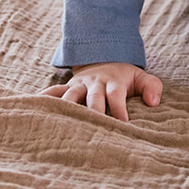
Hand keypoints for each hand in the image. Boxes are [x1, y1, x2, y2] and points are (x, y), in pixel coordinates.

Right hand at [40, 62, 162, 122]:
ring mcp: (78, 86)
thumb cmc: (124, 78)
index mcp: (113, 82)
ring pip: (70, 97)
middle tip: (93, 130)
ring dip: (67, 109)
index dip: (119, 108)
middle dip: (93, 113)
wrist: (103, 59)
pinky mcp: (66, 89)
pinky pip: (52, 93)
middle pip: (93, 98)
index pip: (116, 95)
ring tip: (61, 125)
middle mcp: (94, 84)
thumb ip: (152, 87)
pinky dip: (43, 100)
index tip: (123, 124)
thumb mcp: (141, 78)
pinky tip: (34, 111)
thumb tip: (154, 102)